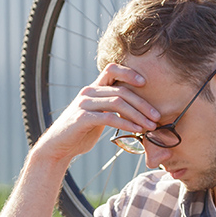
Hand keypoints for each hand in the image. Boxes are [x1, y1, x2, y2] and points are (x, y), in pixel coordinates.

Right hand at [32, 64, 160, 164]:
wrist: (58, 147)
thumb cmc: (81, 133)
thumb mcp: (98, 116)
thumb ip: (111, 108)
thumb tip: (135, 111)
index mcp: (93, 88)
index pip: (112, 69)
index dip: (129, 72)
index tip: (145, 82)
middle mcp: (88, 92)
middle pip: (121, 90)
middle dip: (143, 104)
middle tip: (157, 116)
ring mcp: (84, 104)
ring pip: (118, 102)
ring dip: (138, 115)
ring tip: (151, 126)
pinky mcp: (83, 118)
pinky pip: (109, 117)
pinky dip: (126, 123)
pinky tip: (137, 130)